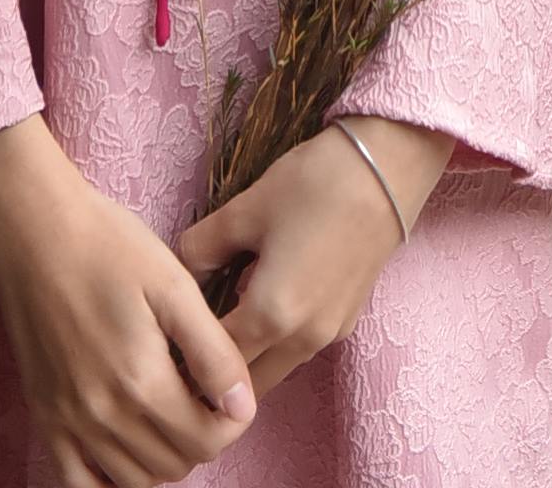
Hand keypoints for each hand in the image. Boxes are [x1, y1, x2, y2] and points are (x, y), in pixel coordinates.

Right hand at [0, 112, 258, 486]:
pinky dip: (110, 481)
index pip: (209, 441)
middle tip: (200, 391)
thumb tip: (241, 406)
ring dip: (163, 456)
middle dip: (202, 435)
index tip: (230, 387)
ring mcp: (69, 421)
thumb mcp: (173, 284)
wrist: (33, 229)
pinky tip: (126, 449)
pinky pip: (80, 484)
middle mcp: (104, 414)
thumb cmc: (108, 244)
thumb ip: (213, 352)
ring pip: (136, 481)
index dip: (233, 419)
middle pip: (176, 464)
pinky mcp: (44, 416)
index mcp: (142, 381)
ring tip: (168, 408)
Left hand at [171, 116, 454, 405]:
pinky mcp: (347, 319)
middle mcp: (303, 339)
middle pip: (248, 381)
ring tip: (218, 320)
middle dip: (217, 372)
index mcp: (271, 316)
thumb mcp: (246, 209)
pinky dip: (274, 341)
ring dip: (248, 357)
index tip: (165, 344)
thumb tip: (179, 266)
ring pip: (276, 367)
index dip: (187, 355)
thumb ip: (204, 245)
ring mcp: (330, 333)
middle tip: (187, 344)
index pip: (216, 361)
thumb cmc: (313, 185)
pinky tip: (260, 298)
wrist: (386, 170)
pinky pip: (299, 348)